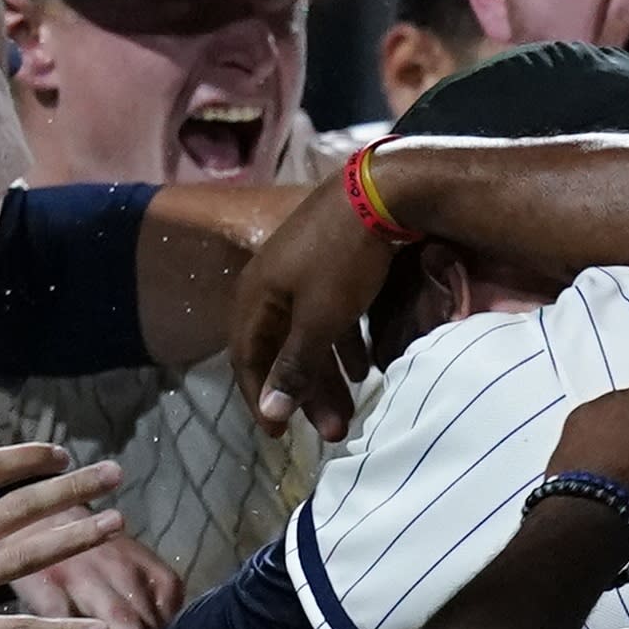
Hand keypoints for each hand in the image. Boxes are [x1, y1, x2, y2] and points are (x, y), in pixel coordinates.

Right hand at [236, 173, 405, 437]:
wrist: (381, 192)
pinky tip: (365, 369)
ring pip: (308, 336)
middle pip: (281, 352)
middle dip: (306, 396)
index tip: (278, 437)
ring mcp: (301, 272)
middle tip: (332, 433)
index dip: (261, 399)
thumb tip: (269, 413)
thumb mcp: (319, 319)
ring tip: (351, 412)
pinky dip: (343, 345)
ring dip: (328, 376)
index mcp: (255, 296)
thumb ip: (294, 366)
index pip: (247, 360)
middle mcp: (271, 285)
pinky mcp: (330, 265)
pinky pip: (328, 317)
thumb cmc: (343, 259)